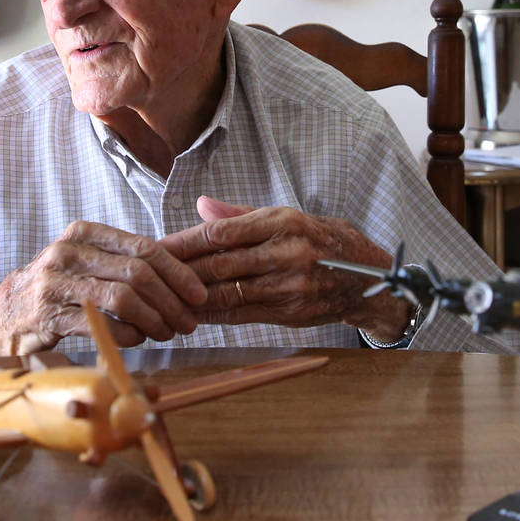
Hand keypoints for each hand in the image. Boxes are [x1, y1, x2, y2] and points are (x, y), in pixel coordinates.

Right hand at [0, 220, 207, 357]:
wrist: (5, 311)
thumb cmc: (59, 285)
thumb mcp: (87, 261)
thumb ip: (124, 261)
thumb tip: (181, 274)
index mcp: (85, 232)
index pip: (143, 247)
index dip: (176, 272)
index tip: (198, 294)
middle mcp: (69, 251)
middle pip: (137, 273)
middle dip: (170, 300)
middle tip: (187, 322)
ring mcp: (55, 282)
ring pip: (122, 298)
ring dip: (153, 320)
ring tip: (167, 333)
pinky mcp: (47, 315)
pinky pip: (100, 325)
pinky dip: (128, 335)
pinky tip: (139, 340)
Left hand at [159, 197, 409, 341]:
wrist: (371, 277)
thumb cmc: (323, 239)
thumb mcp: (288, 216)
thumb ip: (241, 215)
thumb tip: (201, 206)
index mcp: (283, 221)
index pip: (221, 232)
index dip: (186, 242)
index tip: (158, 246)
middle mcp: (288, 252)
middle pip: (221, 264)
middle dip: (180, 271)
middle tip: (149, 275)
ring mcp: (291, 285)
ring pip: (229, 292)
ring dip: (192, 297)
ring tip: (162, 297)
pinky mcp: (293, 312)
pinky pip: (244, 314)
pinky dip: (215, 314)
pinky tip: (193, 314)